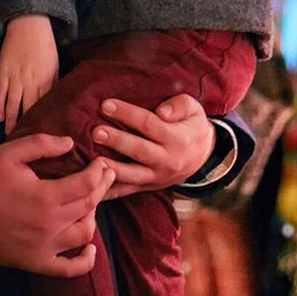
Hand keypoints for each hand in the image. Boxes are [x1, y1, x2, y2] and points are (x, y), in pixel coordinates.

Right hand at [0, 15, 58, 134]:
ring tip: (10, 137)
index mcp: (46, 80)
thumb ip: (54, 83)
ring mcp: (15, 78)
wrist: (29, 23)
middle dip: (27, 128)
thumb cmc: (45, 44)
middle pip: (28, 110)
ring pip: (13, 105)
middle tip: (25, 145)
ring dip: (11, 122)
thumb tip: (56, 102)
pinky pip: (0, 93)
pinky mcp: (3, 72)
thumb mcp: (55, 64)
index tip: (43, 138)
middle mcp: (31, 82)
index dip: (43, 123)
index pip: (44, 108)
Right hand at [0, 133, 113, 275]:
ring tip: (90, 202)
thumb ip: (41, 144)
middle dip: (102, 187)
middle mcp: (51, 224)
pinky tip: (90, 248)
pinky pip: (69, 268)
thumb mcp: (10, 153)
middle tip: (106, 175)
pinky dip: (85, 260)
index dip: (99, 171)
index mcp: (46, 197)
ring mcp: (45, 247)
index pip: (86, 184)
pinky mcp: (37, 262)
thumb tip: (69, 143)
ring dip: (93, 216)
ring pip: (84, 233)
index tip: (101, 162)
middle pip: (89, 206)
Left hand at [91, 94, 214, 199]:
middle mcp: (167, 160)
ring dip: (112, 168)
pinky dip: (111, 191)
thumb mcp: (194, 110)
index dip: (127, 114)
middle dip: (116, 141)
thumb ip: (180, 106)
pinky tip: (94, 187)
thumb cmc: (192, 126)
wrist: (203, 157)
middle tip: (96, 132)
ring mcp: (157, 177)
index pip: (149, 124)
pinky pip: (128, 191)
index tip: (106, 105)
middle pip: (139, 150)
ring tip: (93, 161)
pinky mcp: (149, 187)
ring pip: (132, 174)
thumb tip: (162, 111)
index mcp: (177, 139)